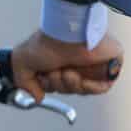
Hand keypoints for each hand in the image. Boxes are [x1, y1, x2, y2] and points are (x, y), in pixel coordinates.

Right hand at [9, 30, 124, 101]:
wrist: (67, 34)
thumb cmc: (48, 41)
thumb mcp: (22, 62)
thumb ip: (24, 83)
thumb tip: (37, 97)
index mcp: (57, 59)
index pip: (54, 84)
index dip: (48, 86)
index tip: (42, 79)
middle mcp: (74, 61)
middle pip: (67, 88)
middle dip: (58, 85)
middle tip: (54, 73)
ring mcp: (91, 64)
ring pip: (83, 90)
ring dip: (71, 85)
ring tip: (66, 71)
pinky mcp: (108, 64)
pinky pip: (102, 88)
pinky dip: (89, 87)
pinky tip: (80, 77)